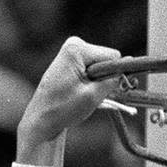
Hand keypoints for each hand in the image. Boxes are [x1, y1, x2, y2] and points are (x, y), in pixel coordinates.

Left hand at [16, 36, 122, 163]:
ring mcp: (70, 53)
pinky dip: (89, 83)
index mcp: (76, 48)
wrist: (40, 121)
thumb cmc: (62, 109)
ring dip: (96, 83)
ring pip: (99, 67)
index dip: (114, 74)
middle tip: (89, 96)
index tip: (106, 91)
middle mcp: (73, 45)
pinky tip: (77, 94)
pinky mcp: (69, 63)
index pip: (112, 56)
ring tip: (80, 96)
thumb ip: (113, 80)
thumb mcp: (93, 95)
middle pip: (105, 60)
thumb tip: (127, 68)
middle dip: (103, 79)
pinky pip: (90, 71)